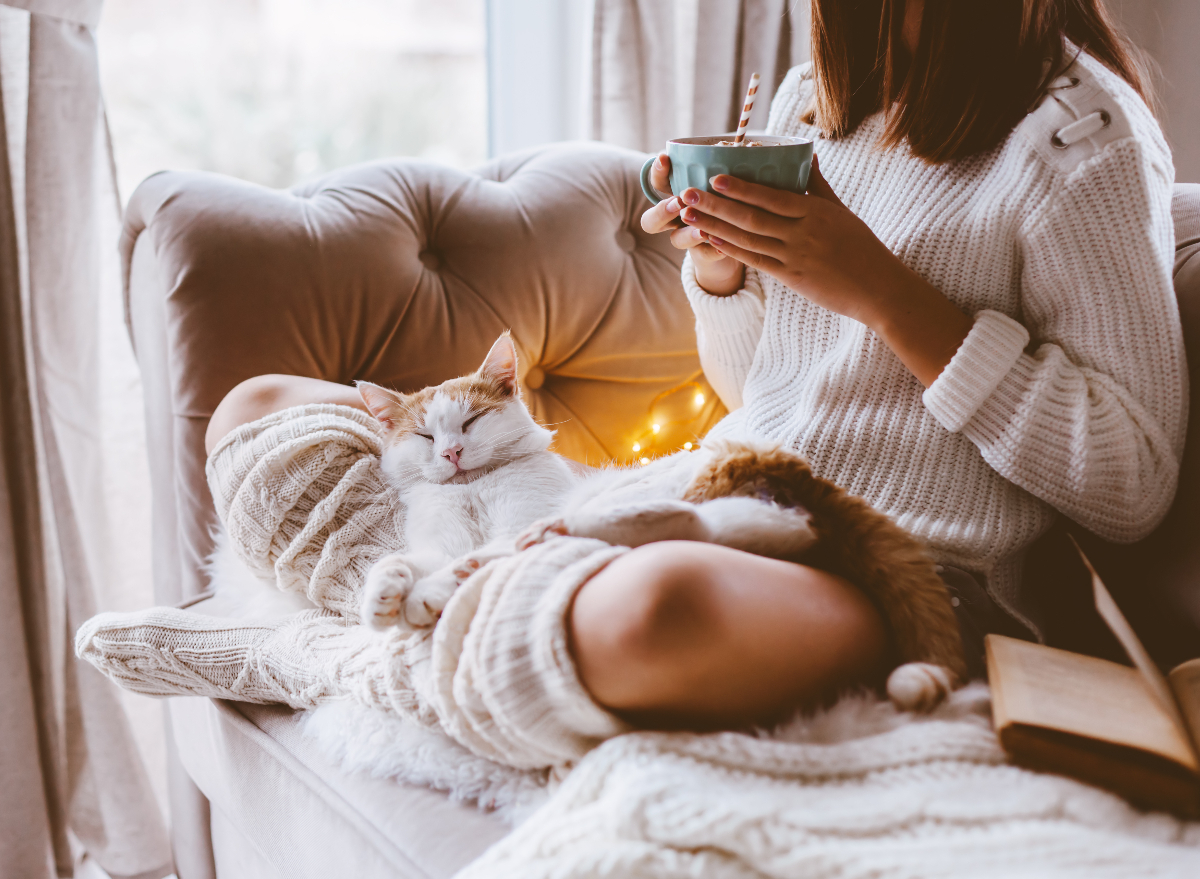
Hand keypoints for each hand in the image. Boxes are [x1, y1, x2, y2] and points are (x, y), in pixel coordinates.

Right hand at [639, 152, 744, 295]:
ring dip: (688, 234)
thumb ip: (722, 168)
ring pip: (676, 240)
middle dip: (663, 211)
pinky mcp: (703, 256)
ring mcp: (687, 238)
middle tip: (679, 202)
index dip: (657, 172)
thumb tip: (736, 145)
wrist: (737, 240)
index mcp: (676, 195)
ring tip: (703, 230)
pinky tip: (724, 248)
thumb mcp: (725, 181)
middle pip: (651, 221)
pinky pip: (704, 255)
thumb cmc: (729, 200)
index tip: (664, 158)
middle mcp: (675, 219)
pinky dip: (714, 251)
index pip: (657, 183)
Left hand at [676, 157, 972, 385]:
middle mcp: (802, 233)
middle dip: (715, 204)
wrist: (878, 288)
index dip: (740, 187)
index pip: (770, 196)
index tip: (714, 176)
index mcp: (814, 211)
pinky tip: (711, 239)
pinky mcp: (790, 278)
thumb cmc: (861, 246)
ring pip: (747, 239)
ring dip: (715, 226)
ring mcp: (794, 257)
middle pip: (750, 217)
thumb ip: (819, 185)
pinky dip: (732, 249)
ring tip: (688, 215)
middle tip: (686, 194)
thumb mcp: (842, 211)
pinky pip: (755, 261)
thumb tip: (807, 156)